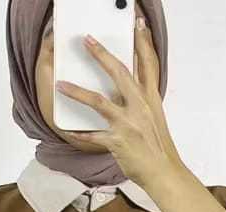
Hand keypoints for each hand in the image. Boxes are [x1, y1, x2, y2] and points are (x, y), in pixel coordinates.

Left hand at [55, 22, 182, 186]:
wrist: (164, 172)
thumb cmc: (158, 148)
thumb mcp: (154, 118)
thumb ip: (141, 102)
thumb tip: (126, 91)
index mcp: (150, 100)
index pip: (148, 64)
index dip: (143, 42)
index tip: (137, 24)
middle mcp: (140, 107)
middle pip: (120, 73)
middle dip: (102, 55)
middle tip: (87, 41)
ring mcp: (128, 123)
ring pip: (99, 101)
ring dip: (78, 92)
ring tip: (61, 85)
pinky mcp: (118, 141)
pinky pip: (93, 135)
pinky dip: (79, 133)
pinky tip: (67, 130)